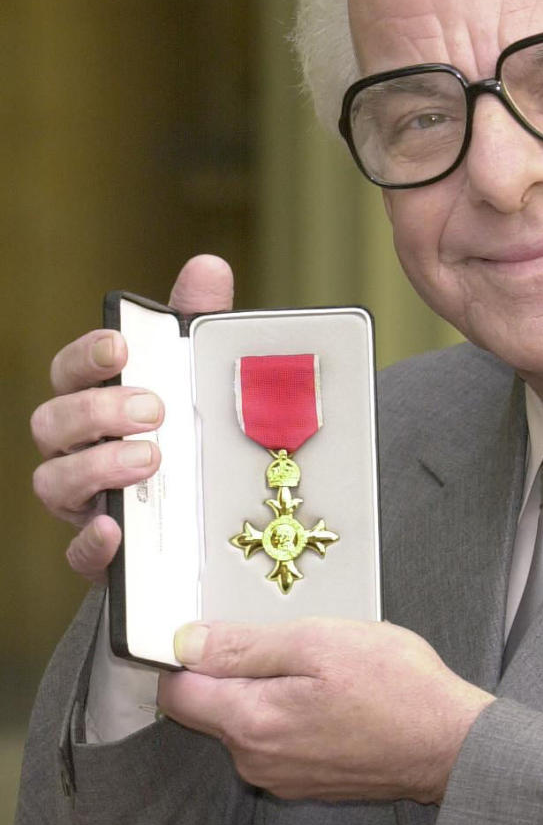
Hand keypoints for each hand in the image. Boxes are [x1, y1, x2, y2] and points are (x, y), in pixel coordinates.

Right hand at [31, 256, 233, 580]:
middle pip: (51, 424)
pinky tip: (118, 529)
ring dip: (96, 467)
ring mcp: (84, 505)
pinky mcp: (104, 557)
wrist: (208, 525)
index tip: (120, 345)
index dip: (86, 356)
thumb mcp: (197, 378)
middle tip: (154, 408)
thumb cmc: (188, 435)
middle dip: (97, 410)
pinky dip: (94, 543)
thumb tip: (208, 267)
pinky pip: (81, 555)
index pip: (67, 372)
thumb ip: (196, 325)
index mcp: (93, 404)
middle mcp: (75, 452)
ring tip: (151, 458)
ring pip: (53, 483)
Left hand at [159, 618, 494, 803]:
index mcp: (250, 723)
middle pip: (210, 709)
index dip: (188, 656)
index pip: (177, 693)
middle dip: (234, 673)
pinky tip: (332, 698)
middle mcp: (255, 760)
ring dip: (267, 693)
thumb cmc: (396, 688)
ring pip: (246, 724)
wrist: (452, 745)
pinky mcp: (307, 783)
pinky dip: (292, 716)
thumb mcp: (319, 642)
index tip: (218, 632)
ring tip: (318, 670)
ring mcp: (282, 777)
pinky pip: (277, 741)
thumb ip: (245, 646)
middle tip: (288, 644)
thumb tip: (186, 642)